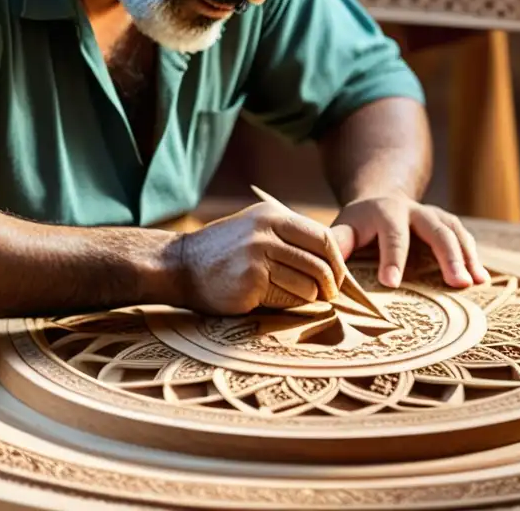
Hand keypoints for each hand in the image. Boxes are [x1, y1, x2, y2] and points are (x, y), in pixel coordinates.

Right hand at [173, 202, 346, 314]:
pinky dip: (290, 304)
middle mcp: (266, 232)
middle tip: (330, 295)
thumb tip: (332, 261)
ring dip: (310, 297)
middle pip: (319, 263)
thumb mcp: (255, 228)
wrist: (179, 265)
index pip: (322, 237)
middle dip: (331, 284)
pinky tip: (276, 300)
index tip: (339, 275)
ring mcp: (258, 256)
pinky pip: (287, 299)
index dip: (337, 261)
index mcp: (272, 215)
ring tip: (301, 298)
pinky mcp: (251, 282)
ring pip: (307, 284)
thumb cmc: (223, 251)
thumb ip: (288, 237)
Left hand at [329, 194, 488, 289]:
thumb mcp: (344, 228)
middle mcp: (415, 211)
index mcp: (386, 212)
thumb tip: (323, 266)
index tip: (391, 283)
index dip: (392, 258)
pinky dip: (474, 257)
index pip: (392, 235)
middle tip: (456, 283)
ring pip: (455, 232)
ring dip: (467, 257)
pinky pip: (465, 238)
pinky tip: (482, 279)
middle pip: (435, 229)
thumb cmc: (360, 224)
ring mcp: (435, 216)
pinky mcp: (448, 225)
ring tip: (473, 283)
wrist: (382, 198)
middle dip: (448, 256)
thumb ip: (336, 244)